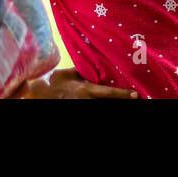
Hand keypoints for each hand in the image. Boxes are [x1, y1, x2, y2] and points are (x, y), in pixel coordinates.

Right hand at [18, 68, 137, 98]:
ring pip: (102, 105)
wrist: (41, 95)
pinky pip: (96, 104)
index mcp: (86, 90)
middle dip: (121, 101)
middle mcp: (87, 101)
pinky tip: (115, 100)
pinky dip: (106, 101)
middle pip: (109, 103)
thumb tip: (97, 67)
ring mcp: (83, 106)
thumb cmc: (56, 83)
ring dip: (114, 101)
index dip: (123, 94)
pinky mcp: (80, 109)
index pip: (108, 93)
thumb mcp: (70, 74)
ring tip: (128, 100)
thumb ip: (84, 72)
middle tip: (136, 99)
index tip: (136, 95)